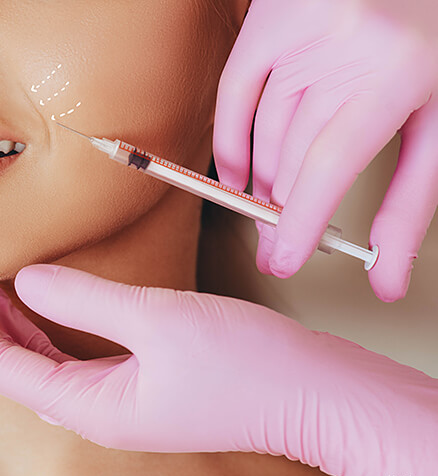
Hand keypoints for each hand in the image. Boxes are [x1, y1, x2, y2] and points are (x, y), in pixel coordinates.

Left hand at [0, 264, 437, 475]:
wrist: (313, 393)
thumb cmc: (249, 368)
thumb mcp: (159, 321)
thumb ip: (87, 299)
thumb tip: (29, 282)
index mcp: (92, 405)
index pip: (0, 363)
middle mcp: (98, 409)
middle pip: (14, 363)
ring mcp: (119, 399)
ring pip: (41, 359)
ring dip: (7, 323)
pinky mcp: (141, 383)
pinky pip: (73, 354)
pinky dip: (46, 324)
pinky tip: (39, 302)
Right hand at [213, 0, 437, 300]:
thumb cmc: (430, 43)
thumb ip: (412, 198)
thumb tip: (386, 275)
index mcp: (399, 70)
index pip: (331, 165)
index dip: (303, 222)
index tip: (288, 261)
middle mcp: (344, 48)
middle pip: (292, 158)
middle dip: (281, 217)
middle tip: (277, 251)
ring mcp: (299, 35)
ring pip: (266, 133)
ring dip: (263, 187)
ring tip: (268, 215)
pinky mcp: (268, 24)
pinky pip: (233, 94)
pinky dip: (231, 144)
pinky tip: (238, 177)